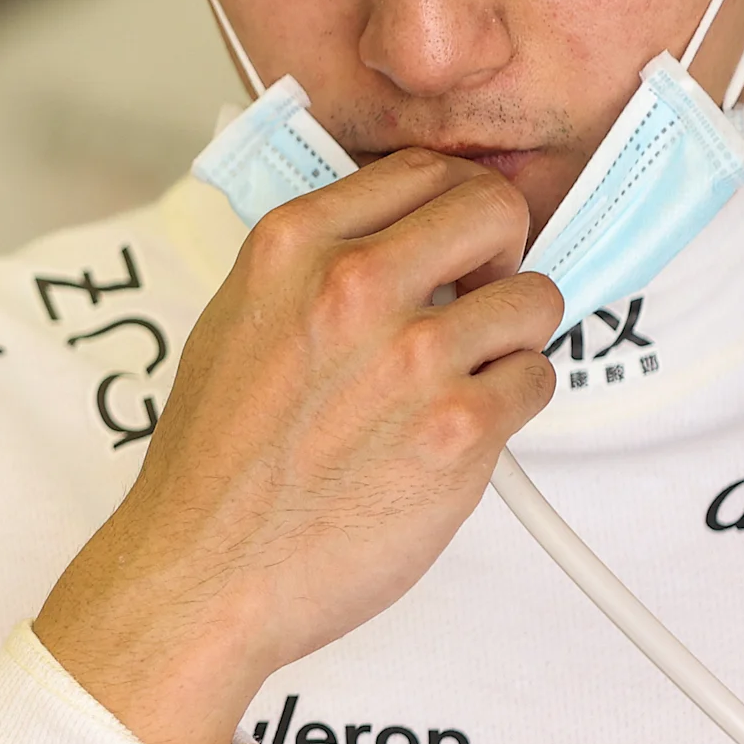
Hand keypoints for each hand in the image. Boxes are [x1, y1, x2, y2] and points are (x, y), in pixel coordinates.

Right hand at [32, 152, 559, 743]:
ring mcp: (413, 355)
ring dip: (511, 339)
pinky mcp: (459, 429)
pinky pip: (537, 380)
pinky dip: (512, 403)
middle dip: (501, 252)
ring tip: (464, 378)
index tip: (455, 241)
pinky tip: (459, 430)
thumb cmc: (216, 464)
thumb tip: (387, 235)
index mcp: (292, 246)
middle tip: (480, 297)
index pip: (421, 171)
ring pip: (534, 299)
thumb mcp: (233, 321)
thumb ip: (309, 266)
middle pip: (494, 209)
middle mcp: (354, 285)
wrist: (205, 572)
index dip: (451, 206)